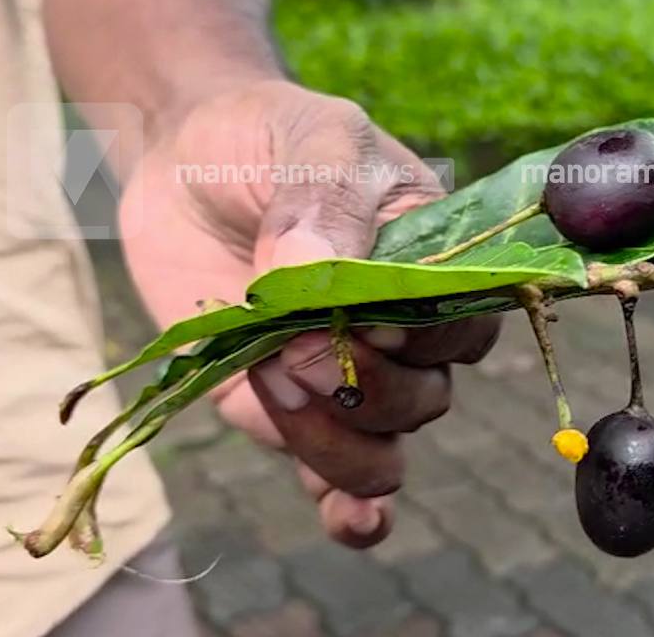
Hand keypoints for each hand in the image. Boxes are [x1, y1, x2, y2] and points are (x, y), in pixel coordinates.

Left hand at [120, 79, 499, 546]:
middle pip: (425, 399)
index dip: (422, 338)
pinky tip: (346, 517)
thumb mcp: (313, 139)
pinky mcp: (289, 412)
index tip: (367, 316)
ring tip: (274, 382)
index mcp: (437, 267)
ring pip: (385, 451)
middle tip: (293, 342)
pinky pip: (340, 480)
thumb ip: (324, 200)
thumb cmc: (271, 137)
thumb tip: (315, 270)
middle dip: (364, 387)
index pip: (466, 326)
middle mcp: (404, 334)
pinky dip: (351, 509)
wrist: (187, 158)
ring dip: (337, 442)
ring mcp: (347, 378)